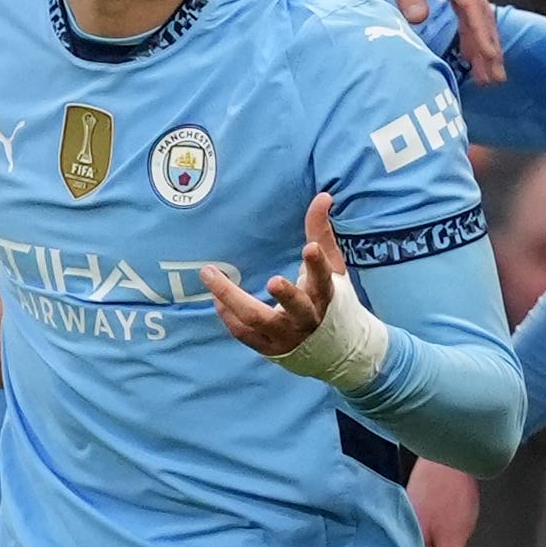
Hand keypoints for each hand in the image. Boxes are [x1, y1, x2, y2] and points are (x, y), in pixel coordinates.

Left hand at [202, 192, 346, 356]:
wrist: (334, 350)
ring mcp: (286, 336)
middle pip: (296, 308)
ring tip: (211, 274)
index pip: (324, 280)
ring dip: (232, 299)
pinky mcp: (269, 348)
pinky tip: (216, 298)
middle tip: (273, 280)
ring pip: (258, 320)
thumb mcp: (330, 268)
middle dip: (286, 295)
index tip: (309, 248)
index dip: (318, 265)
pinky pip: (243, 333)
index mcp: (324, 297)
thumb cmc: (327, 299)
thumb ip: (321, 233)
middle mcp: (307, 319)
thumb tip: (323, 196)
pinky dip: (228, 315)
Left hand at [344, 0, 504, 83]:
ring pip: (475, 11)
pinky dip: (470, 29)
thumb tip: (419, 20)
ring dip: (482, 41)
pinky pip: (465, 7)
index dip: (481, 35)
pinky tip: (471, 49)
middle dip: (489, 46)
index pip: (472, 5)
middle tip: (495, 79)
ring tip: (488, 73)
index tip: (488, 60)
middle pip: (480, 12)